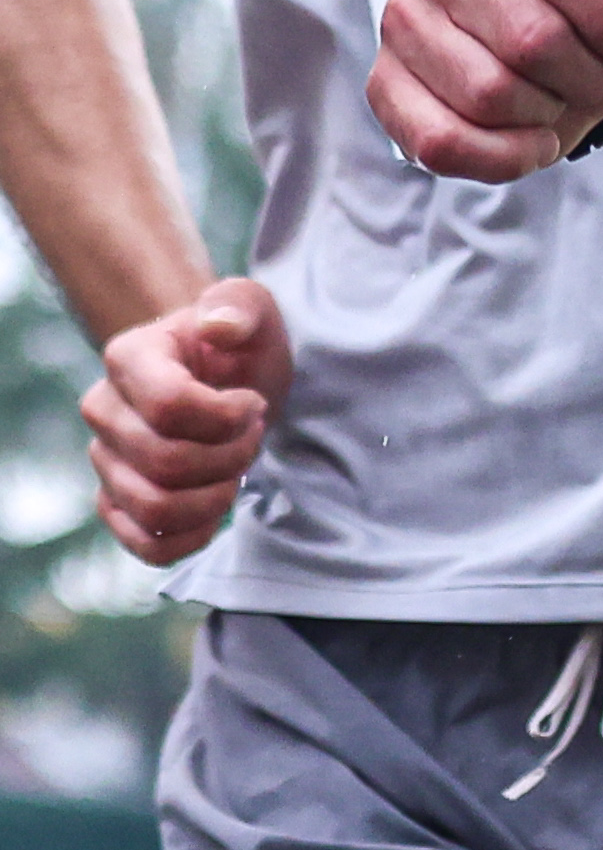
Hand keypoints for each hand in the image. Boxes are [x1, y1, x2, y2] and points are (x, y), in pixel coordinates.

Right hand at [84, 278, 291, 565]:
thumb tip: (216, 326)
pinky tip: (217, 510)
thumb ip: (240, 305)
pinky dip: (191, 538)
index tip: (253, 403)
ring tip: (237, 467)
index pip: (170, 406)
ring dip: (216, 496)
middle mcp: (102, 409)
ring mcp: (104, 460)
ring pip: (156, 507)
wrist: (227, 377)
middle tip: (253, 435)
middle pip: (167, 461)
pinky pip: (146, 544)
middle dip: (231, 456)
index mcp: (127, 356)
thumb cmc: (239, 342)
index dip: (226, 417)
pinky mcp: (116, 503)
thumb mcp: (253, 308)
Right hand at [368, 0, 602, 181]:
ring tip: (556, 89)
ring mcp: (402, 15)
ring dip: (549, 112)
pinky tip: (526, 137)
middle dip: (587, 72)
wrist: (575, 47)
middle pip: (529, 40)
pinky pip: (436, 142)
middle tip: (591, 64)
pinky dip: (500, 156)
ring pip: (487, 95)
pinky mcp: (387, 82)